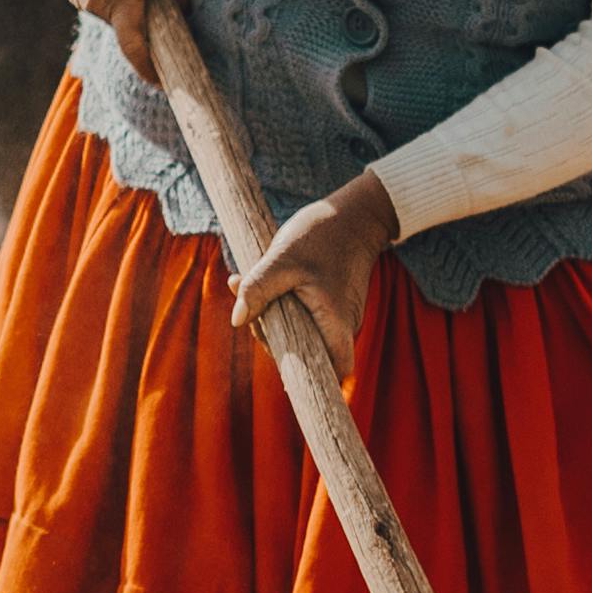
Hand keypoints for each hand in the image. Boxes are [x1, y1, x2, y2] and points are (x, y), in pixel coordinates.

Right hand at [42, 0, 187, 78]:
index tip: (163, 82)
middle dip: (147, 22)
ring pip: (116, 14)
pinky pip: (102, 2)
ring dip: (130, 2)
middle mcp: (100, 6)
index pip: (135, 47)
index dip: (148, 69)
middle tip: (164, 4)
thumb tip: (186, 10)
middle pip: (129, 28)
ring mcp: (83, 1)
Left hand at [236, 170, 398, 375]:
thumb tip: (237, 320)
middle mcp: (343, 325)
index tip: (283, 370)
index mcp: (335, 322)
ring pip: (304, 335)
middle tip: (251, 308)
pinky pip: (307, 318)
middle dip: (273, 338)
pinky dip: (285, 307)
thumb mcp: (282, 258)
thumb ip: (258, 289)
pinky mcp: (334, 304)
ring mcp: (340, 315)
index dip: (309, 378)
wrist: (354, 213)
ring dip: (274, 319)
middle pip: (308, 355)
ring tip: (248, 284)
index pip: (332, 372)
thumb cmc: (321, 234)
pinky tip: (266, 284)